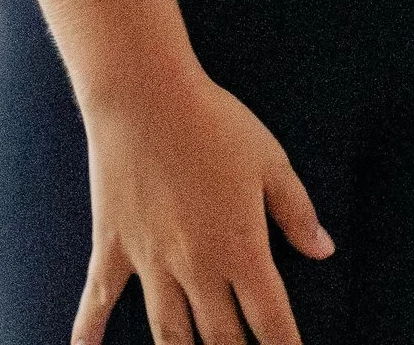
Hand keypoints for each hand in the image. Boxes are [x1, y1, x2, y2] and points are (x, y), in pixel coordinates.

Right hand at [73, 66, 332, 344]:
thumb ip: (296, 210)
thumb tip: (324, 249)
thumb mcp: (269, 159)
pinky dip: (89, 335)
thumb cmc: (213, 120)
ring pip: (170, 336)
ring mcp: (151, 263)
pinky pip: (99, 303)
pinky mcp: (113, 248)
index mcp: (240, 248)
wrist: (145, 94)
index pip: (270, 321)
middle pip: (221, 340)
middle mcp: (196, 267)